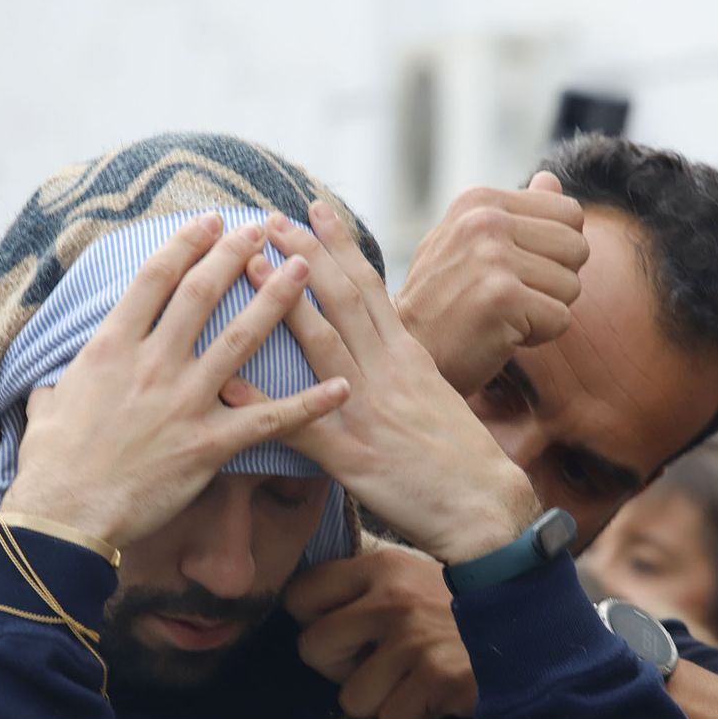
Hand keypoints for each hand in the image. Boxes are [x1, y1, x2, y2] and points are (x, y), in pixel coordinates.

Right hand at [4, 214, 349, 548]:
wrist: (65, 517)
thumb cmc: (52, 465)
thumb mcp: (48, 407)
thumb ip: (59, 383)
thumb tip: (51, 381)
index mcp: (111, 347)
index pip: (155, 279)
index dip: (185, 244)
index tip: (209, 222)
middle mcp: (152, 364)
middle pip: (201, 293)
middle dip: (236, 253)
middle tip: (262, 228)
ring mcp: (184, 401)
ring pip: (241, 338)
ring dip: (276, 300)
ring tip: (303, 270)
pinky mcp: (208, 443)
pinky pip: (268, 418)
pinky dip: (308, 403)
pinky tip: (341, 386)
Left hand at [234, 203, 538, 564]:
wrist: (488, 510)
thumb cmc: (464, 460)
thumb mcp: (437, 394)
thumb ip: (404, 363)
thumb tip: (380, 338)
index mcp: (408, 356)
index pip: (370, 287)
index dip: (339, 245)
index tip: (314, 208)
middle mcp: (389, 372)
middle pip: (344, 299)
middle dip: (304, 253)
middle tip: (269, 217)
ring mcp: (369, 412)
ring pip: (323, 343)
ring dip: (284, 301)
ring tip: (251, 264)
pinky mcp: (354, 458)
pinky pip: (301, 427)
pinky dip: (263, 406)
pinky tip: (228, 387)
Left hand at [287, 547, 474, 718]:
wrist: (535, 634)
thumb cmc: (465, 608)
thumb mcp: (415, 576)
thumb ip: (367, 588)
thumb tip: (307, 609)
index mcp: (381, 565)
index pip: (300, 595)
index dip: (312, 621)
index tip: (339, 632)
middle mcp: (391, 598)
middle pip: (312, 647)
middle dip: (339, 668)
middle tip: (374, 664)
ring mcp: (413, 640)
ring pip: (350, 697)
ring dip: (381, 699)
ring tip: (414, 679)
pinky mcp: (436, 678)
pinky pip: (391, 717)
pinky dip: (414, 714)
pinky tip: (438, 692)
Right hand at [396, 174, 587, 395]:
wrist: (404, 352)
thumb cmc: (441, 302)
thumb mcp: (468, 243)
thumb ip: (515, 213)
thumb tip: (552, 180)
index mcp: (480, 201)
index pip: (569, 214)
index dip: (554, 252)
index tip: (514, 272)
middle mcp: (485, 220)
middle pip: (577, 248)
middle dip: (554, 282)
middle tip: (509, 299)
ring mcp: (492, 257)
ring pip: (571, 286)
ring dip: (543, 311)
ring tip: (500, 316)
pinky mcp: (501, 297)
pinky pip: (560, 319)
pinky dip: (537, 336)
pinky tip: (499, 334)